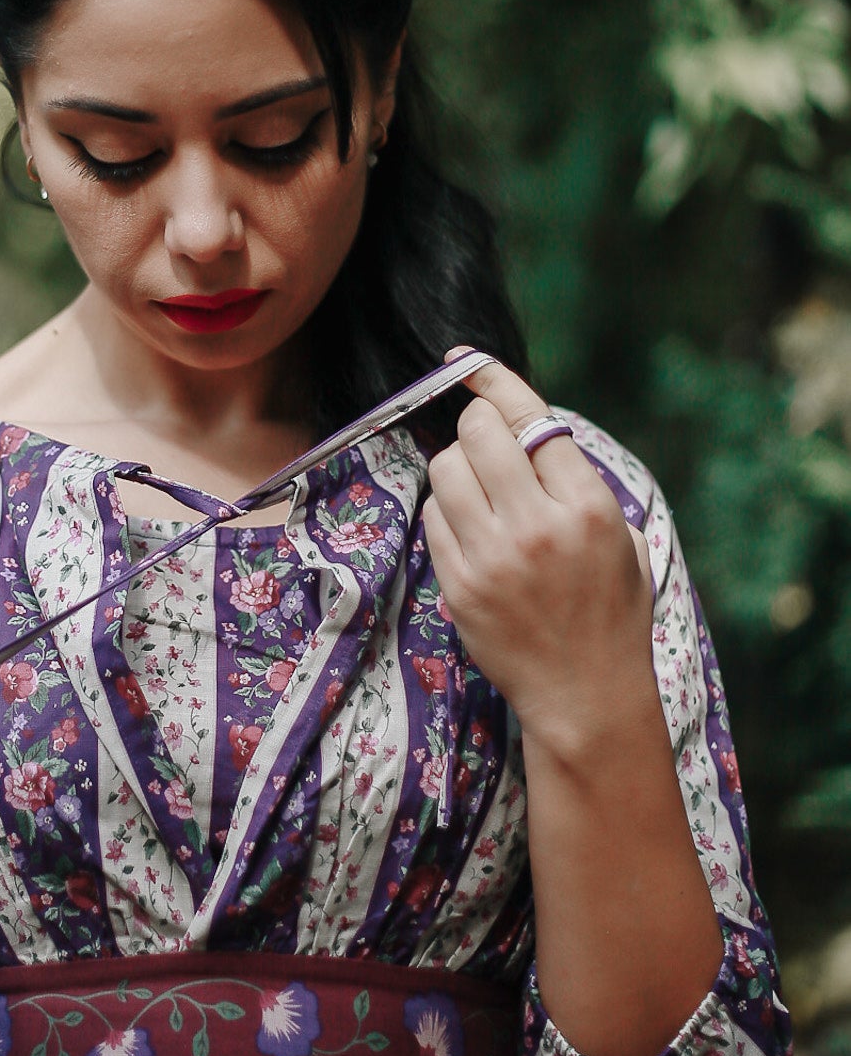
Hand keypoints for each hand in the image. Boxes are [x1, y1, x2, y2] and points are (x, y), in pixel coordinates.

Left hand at [421, 347, 654, 757]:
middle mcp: (539, 525)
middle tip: (485, 444)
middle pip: (478, 432)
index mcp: (589, 507)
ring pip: (445, 469)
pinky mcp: (460, 585)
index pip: (531, 418)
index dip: (493, 381)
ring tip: (479, 491)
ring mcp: (494, 557)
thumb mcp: (623, 538)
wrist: (587, 695)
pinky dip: (445, 510)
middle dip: (475, 426)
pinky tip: (469, 529)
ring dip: (456, 467)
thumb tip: (525, 429)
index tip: (464, 360)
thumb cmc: (611, 613)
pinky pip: (433, 517)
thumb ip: (578, 483)